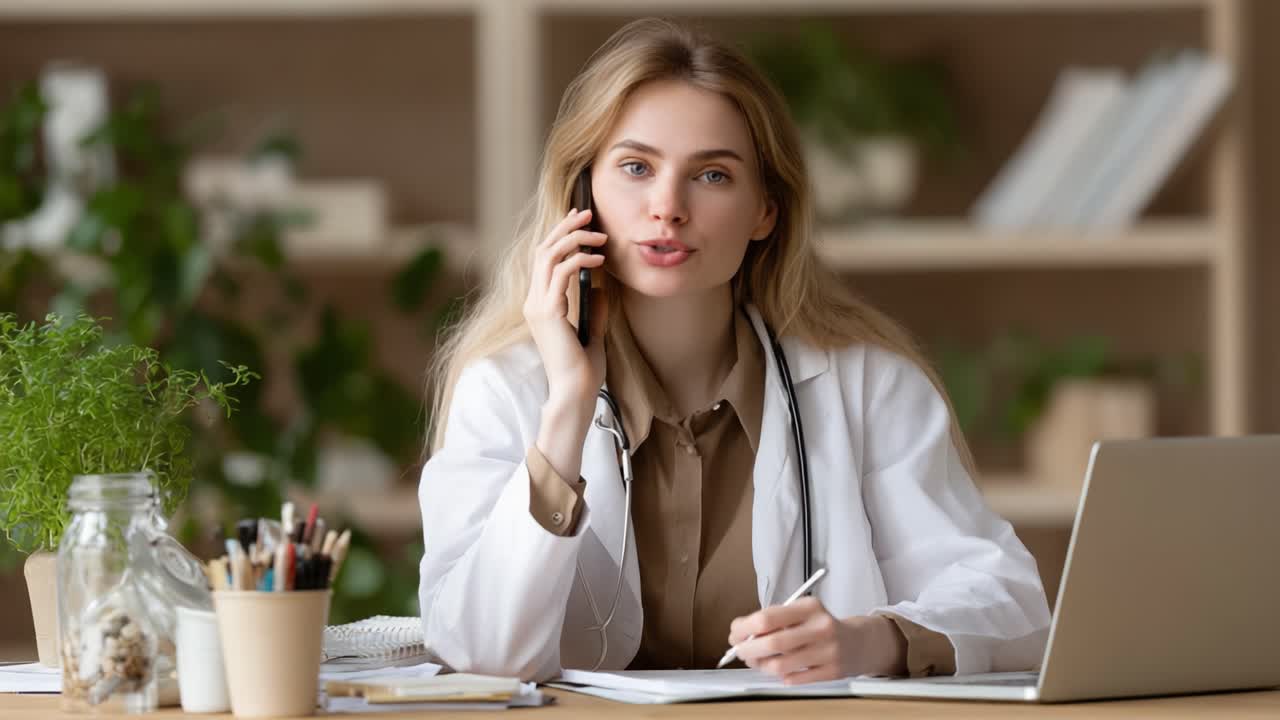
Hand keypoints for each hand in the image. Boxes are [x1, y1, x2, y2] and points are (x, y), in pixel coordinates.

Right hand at [523, 207, 608, 409]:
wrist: (575, 392)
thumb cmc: (583, 370)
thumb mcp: (592, 332)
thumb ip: (593, 309)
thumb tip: (598, 287)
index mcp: (540, 305)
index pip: (544, 260)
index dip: (559, 234)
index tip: (579, 219)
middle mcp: (534, 302)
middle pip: (543, 250)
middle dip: (565, 226)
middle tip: (587, 212)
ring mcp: (538, 306)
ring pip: (549, 255)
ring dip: (574, 239)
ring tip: (599, 234)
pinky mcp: (548, 312)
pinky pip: (561, 273)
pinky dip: (580, 260)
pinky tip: (598, 260)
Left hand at [727, 598, 906, 684]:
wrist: (859, 643)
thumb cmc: (820, 626)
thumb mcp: (802, 612)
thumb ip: (774, 619)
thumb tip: (740, 633)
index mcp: (809, 607)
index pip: (767, 618)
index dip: (744, 628)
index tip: (734, 633)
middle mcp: (820, 628)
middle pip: (771, 644)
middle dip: (748, 649)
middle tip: (740, 651)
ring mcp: (828, 652)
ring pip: (780, 666)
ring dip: (761, 665)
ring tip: (758, 661)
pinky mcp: (832, 672)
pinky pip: (793, 679)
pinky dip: (780, 676)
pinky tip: (781, 669)